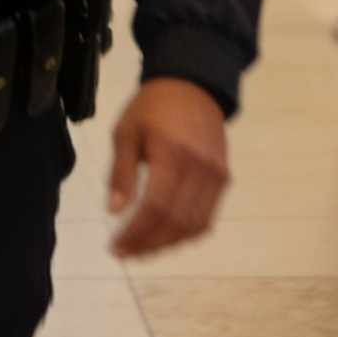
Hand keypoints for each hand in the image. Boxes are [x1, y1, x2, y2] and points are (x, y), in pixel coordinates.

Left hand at [106, 77, 229, 257]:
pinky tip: (164, 234)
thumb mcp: (126, 131)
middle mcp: (199, 167)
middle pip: (176, 222)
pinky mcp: (223, 178)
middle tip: (125, 252)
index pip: (156, 206)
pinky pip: (207, 217)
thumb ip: (121, 173)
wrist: (192, 84)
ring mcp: (215, 175)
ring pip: (195, 226)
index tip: (115, 248)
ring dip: (167, 244)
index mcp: (171, 152)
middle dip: (148, 244)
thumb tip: (114, 212)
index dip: (136, 233)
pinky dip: (186, 232)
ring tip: (142, 248)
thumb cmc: (152, 107)